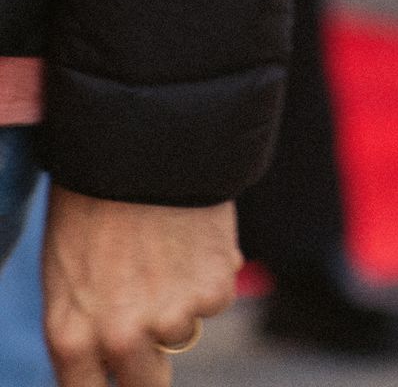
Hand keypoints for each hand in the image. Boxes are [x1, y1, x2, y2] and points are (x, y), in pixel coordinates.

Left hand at [43, 191, 237, 386]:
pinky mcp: (214, 292)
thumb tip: (112, 356)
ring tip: (166, 255)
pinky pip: (215, 299)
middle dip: (150, 369)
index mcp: (70, 336)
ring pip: (183, 334)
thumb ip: (85, 324)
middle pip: (145, 385)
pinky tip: (191, 239)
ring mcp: (170, 318)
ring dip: (181, 305)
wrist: (142, 149)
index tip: (123, 372)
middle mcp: (120, 337)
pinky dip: (210, 274)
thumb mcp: (66, 276)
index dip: (110, 382)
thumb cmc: (92, 205)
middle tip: (153, 329)